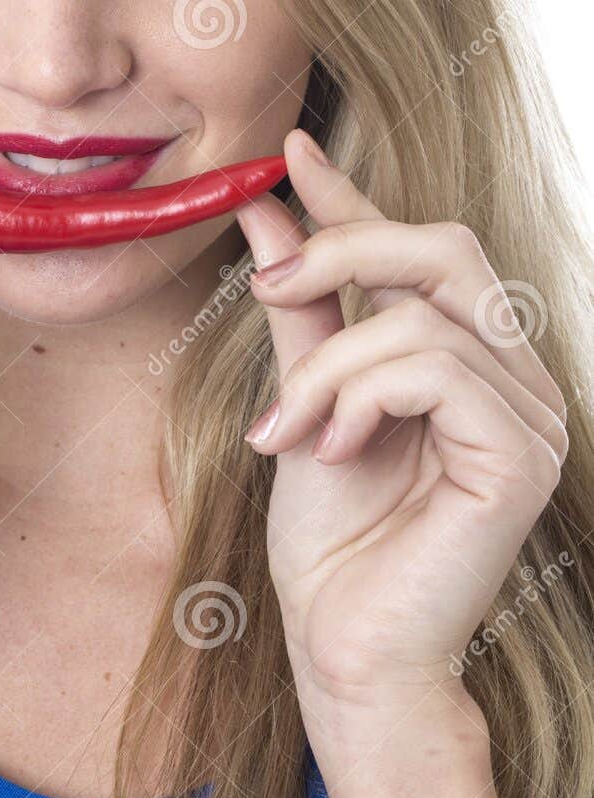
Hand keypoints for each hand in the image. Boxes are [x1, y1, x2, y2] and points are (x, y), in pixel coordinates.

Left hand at [233, 128, 567, 719]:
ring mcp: (529, 415)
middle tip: (268, 286)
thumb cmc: (330, 540)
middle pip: (446, 247)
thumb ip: (299, 309)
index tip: (289, 149)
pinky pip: (432, 368)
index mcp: (468, 360)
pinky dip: (359, 396)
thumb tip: (267, 209)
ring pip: (420, 316)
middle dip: (346, 247)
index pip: (420, 249)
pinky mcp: (520, 455)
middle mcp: (514, 377)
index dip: (357, 195)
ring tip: (289, 431)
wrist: (343, 648)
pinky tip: (331, 448)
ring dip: (328, 366)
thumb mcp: (304, 399)